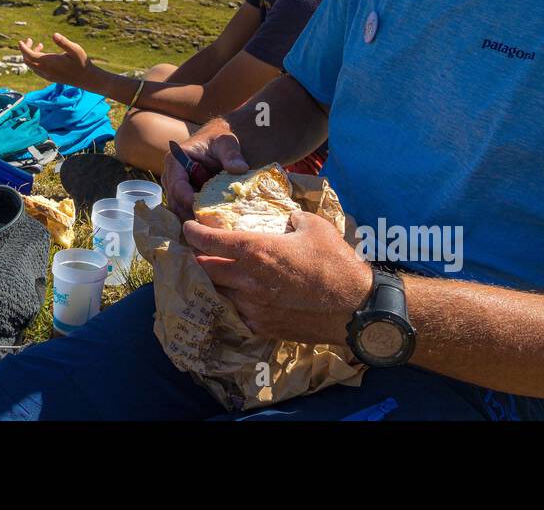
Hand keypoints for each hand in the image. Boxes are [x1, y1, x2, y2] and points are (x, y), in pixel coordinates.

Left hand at [19, 32, 96, 88]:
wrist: (86, 79)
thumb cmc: (81, 62)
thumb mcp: (75, 49)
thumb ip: (63, 42)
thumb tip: (54, 34)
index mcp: (49, 63)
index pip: (29, 56)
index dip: (23, 48)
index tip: (20, 41)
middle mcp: (45, 70)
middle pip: (28, 60)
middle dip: (26, 50)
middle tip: (30, 40)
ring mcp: (47, 75)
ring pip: (32, 66)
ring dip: (31, 55)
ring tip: (40, 45)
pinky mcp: (50, 77)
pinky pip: (37, 69)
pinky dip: (35, 61)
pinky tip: (44, 55)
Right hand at [161, 124, 248, 223]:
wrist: (216, 140)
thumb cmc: (219, 139)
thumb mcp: (226, 142)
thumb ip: (231, 154)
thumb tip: (240, 168)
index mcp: (175, 160)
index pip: (177, 184)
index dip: (186, 199)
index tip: (200, 210)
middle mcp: (171, 175)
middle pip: (175, 201)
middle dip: (188, 215)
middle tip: (206, 229)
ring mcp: (175, 187)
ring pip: (178, 209)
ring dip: (192, 220)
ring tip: (208, 232)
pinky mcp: (183, 196)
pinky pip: (185, 210)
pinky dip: (195, 219)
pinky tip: (209, 229)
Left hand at [183, 210, 373, 343]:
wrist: (355, 308)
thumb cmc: (336, 263)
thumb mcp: (314, 226)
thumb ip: (292, 217)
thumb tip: (287, 217)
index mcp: (256, 251)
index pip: (210, 241)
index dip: (194, 232)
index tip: (188, 227)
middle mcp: (247, 280)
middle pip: (205, 268)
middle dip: (196, 257)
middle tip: (196, 249)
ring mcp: (252, 306)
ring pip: (218, 292)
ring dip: (213, 281)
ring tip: (214, 272)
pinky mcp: (262, 326)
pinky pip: (236, 312)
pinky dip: (232, 301)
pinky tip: (238, 295)